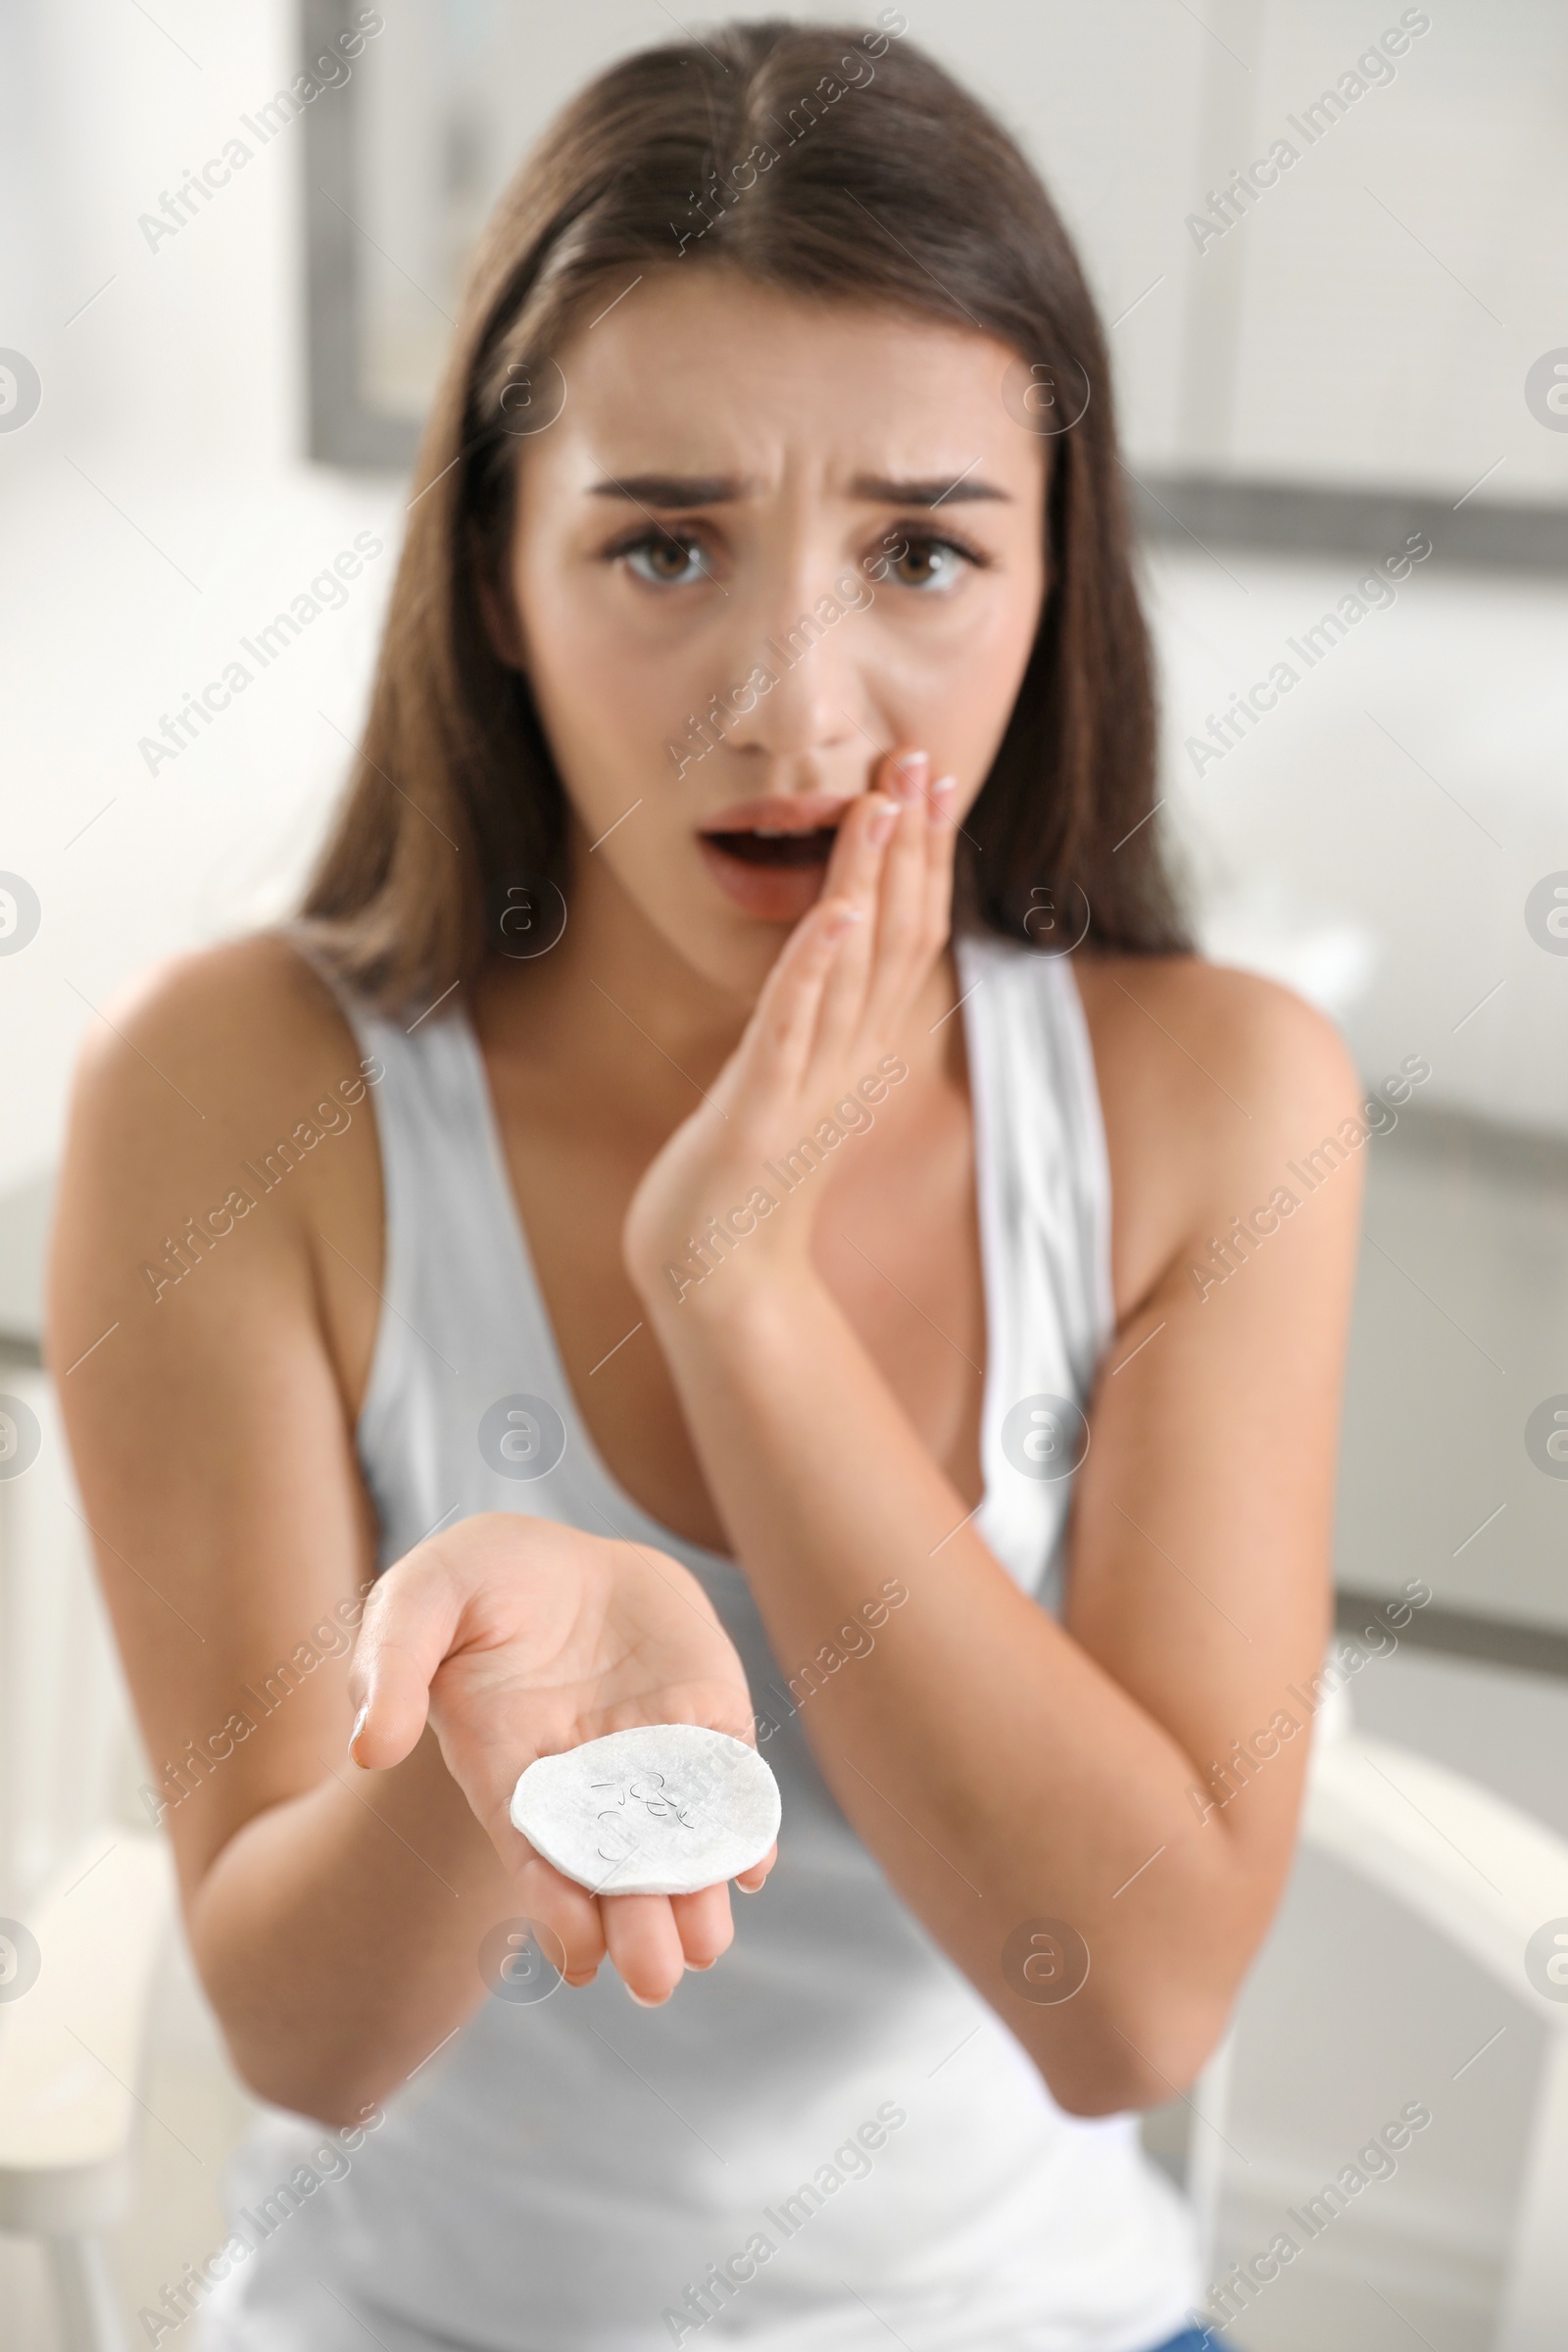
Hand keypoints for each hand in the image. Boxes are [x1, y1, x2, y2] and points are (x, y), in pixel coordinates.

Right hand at [346, 1512, 774, 2003]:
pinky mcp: (708, 1721)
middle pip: (614, 1871)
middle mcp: (586, 1783)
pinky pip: (730, 1781)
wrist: (565, 1554)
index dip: (555, 1905)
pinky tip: (749, 1861)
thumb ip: (391, 1665)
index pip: (536, 1856)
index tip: (578, 1953)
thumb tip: (368, 1747)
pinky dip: (742, 1824)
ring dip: (695, 1895)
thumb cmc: (479, 1580)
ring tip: (704, 1942)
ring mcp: (653, 1755)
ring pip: (679, 1842)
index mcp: (510, 1772)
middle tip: (656, 1977)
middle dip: (636, 1928)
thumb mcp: (420, 1596)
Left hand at [622, 746, 958, 1316]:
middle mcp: (849, 1059)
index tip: (933, 779)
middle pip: (897, 939)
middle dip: (910, 846)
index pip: (909, 937)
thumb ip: (821, 1017)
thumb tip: (842, 944)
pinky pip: (792, 1029)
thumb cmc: (748, 1177)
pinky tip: (834, 914)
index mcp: (859, 1048)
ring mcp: (809, 1086)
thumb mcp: (794, 1079)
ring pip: (852, 971)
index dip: (925, 857)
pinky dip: (814, 968)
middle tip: (922, 760)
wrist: (717, 1277)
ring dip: (870, 882)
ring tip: (882, 804)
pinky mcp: (761, 1113)